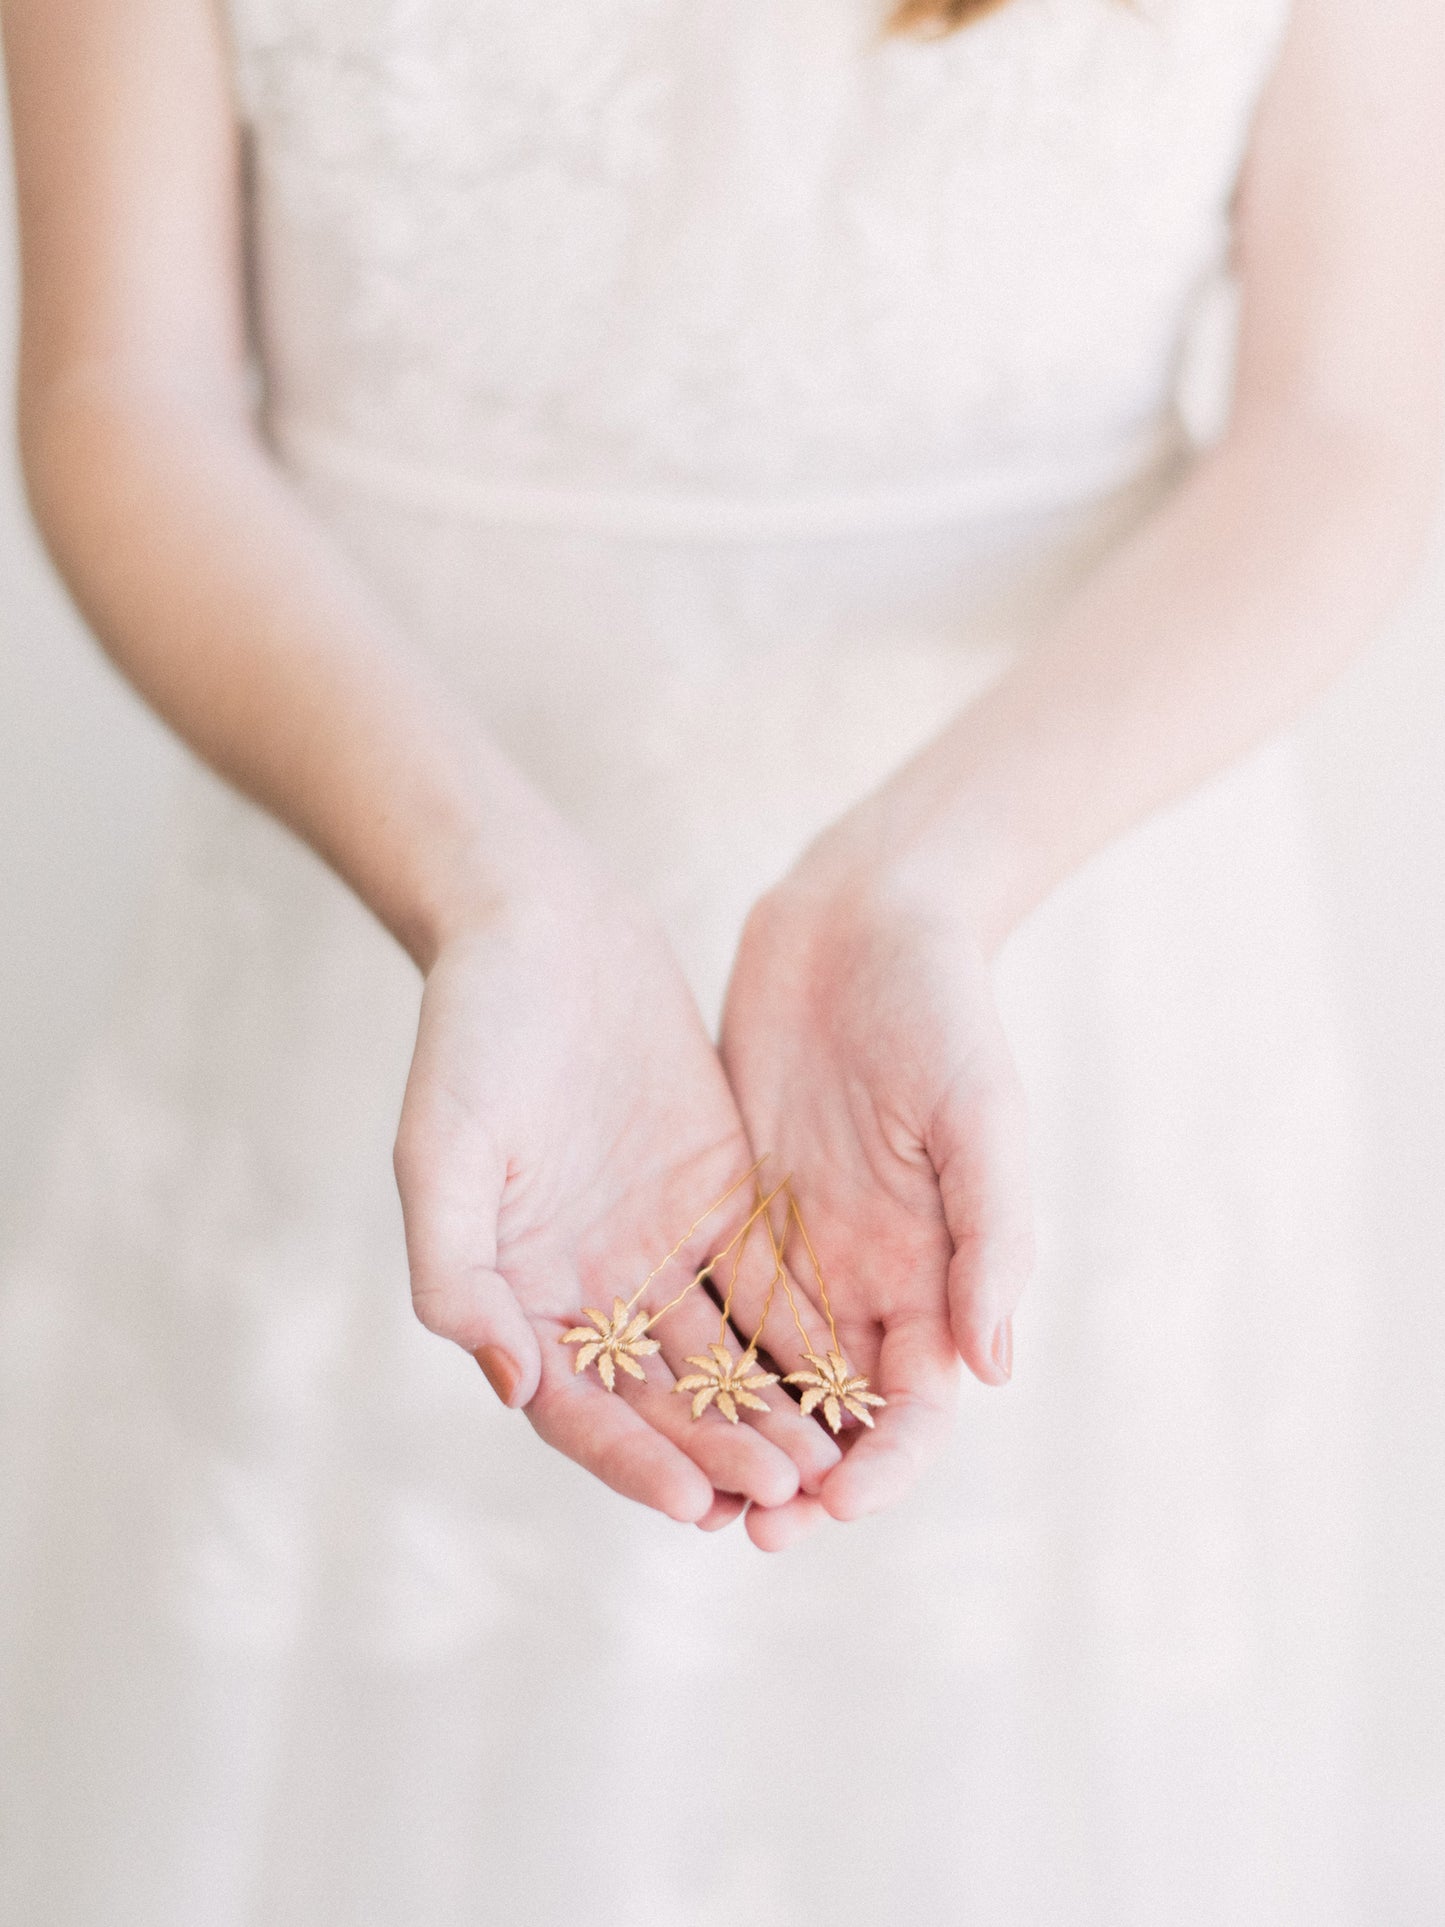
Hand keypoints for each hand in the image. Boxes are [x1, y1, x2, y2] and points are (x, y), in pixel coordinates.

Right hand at [393, 858, 840, 1529]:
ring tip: (832, 1461)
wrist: (539, 926)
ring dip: (771, 1411)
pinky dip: (802, 1331)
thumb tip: (512, 1386)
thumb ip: (457, 1273)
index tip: (696, 1504)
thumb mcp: (442, 1151)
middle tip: (789, 1499)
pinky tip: (855, 1369)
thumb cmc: (471, 1035)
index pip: (579, 1409)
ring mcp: (658, 1247)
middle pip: (661, 1400)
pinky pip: (765, 1282)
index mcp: (516, 1294)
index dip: (633, 1460)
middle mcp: (590, 1289)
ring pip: (723, 1355)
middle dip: (721, 1452)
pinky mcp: (719, 1200)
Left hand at [719, 845, 1034, 1549]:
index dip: (882, 1466)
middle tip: (743, 1527)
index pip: (915, 1406)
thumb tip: (992, 1370)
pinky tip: (634, 1391)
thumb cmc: (945, 1011)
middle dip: (798, 1478)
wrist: (864, 919)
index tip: (832, 1504)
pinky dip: (683, 1355)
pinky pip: (706, 1300)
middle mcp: (869, 1278)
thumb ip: (990, 1238)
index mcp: (941, 1272)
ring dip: (734, 1437)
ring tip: (685, 1488)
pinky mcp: (736, 1208)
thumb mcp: (980, 1118)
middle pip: (834, 1413)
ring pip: (764, 1373)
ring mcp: (799, 1248)